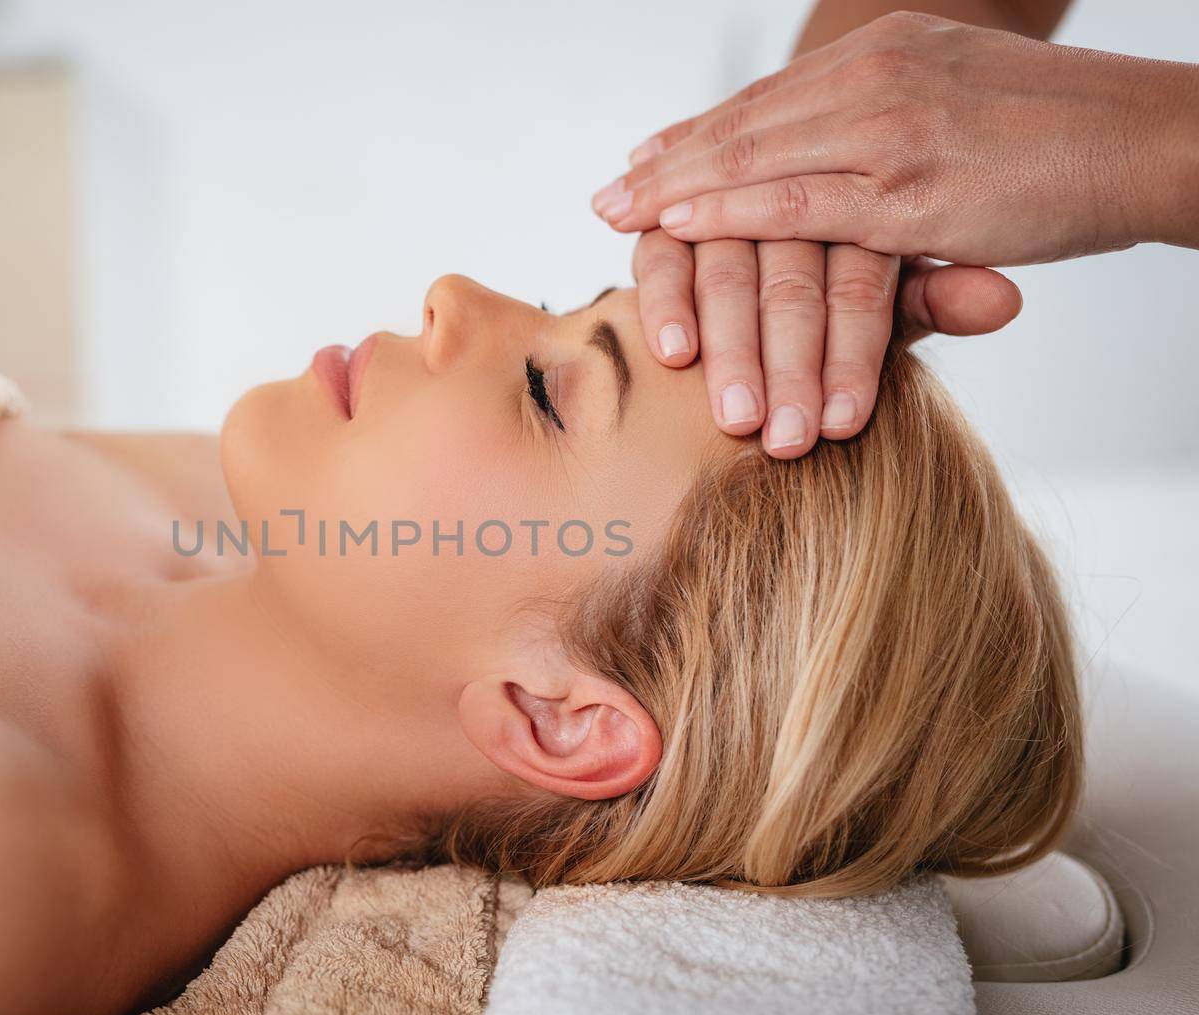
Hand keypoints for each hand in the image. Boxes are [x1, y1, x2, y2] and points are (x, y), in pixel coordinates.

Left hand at [594, 12, 1198, 264]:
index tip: (645, 159)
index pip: (768, 99)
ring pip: (754, 160)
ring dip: (675, 192)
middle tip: (606, 196)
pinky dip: (728, 212)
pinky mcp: (908, 191)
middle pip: (744, 124)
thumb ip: (892, 129)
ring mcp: (888, 130)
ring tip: (618, 216)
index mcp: (886, 54)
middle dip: (667, 164)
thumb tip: (844, 172)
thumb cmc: (1061, 135)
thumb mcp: (960, 104)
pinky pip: (797, 203)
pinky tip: (676, 224)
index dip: (699, 134)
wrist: (1150, 137)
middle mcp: (875, 79)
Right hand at [632, 229, 1020, 457]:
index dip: (851, 355)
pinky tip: (674, 353)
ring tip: (737, 418)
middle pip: (791, 284)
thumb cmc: (846, 271)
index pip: (857, 283)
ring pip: (727, 273)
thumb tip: (1004, 304)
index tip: (845, 426)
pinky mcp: (665, 223)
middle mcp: (791, 199)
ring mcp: (723, 206)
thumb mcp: (898, 283)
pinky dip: (666, 303)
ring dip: (731, 350)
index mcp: (861, 208)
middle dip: (788, 368)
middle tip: (787, 440)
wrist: (818, 209)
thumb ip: (938, 298)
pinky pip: (661, 260)